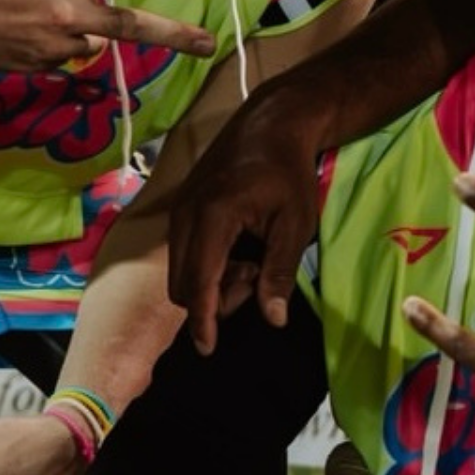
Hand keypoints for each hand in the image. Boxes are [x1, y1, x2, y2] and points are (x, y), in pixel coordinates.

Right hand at [0, 0, 214, 72]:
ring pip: (88, 43)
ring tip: (30, 15)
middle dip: (176, 36)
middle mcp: (66, 13)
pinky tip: (15, 31)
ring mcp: (52, 45)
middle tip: (208, 43)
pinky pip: (59, 57)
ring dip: (76, 32)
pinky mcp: (36, 67)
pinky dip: (48, 45)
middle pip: (133, 27)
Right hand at [166, 89, 326, 351]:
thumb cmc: (290, 173)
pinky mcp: (180, 209)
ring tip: (253, 261)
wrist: (271, 125)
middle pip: (184, 284)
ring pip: (181, 271)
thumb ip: (280, 273)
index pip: (199, 282)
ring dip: (213, 282)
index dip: (203, 320)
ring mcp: (178, 210)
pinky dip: (207, 266)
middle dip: (215, 298)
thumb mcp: (296, 225)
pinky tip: (239, 250)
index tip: (208, 349)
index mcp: (214, 216)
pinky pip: (183, 254)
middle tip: (257, 277)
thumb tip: (273, 319)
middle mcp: (185, 214)